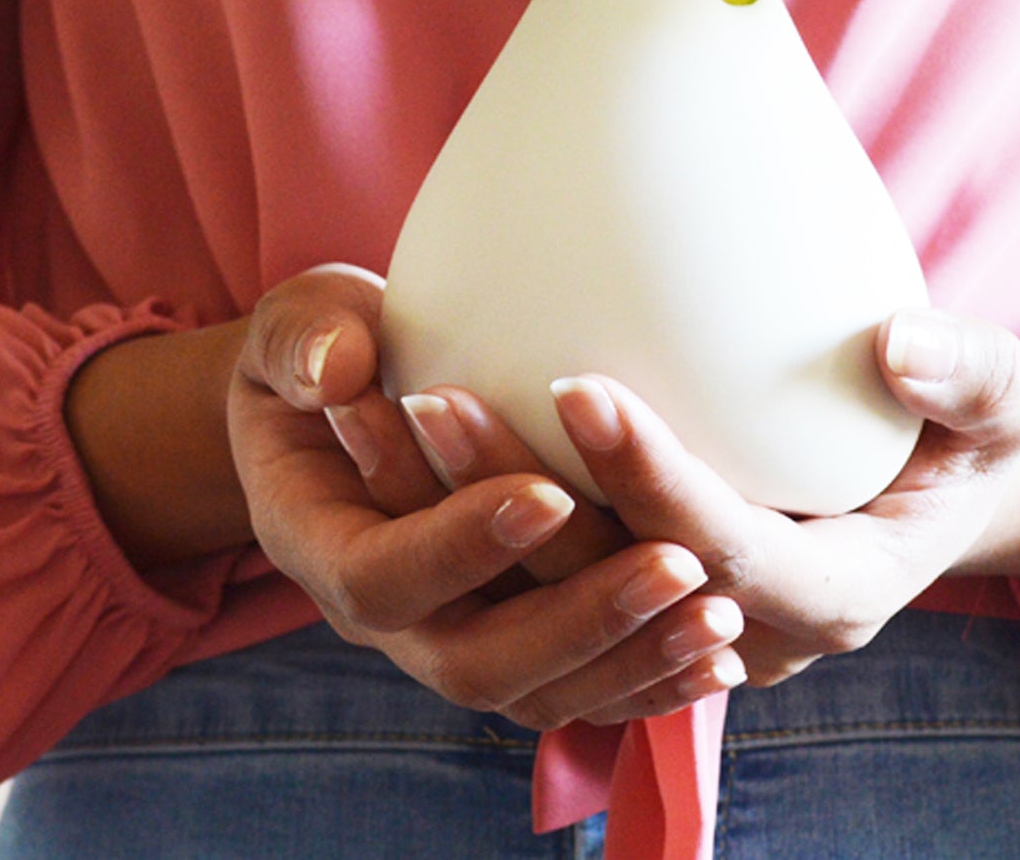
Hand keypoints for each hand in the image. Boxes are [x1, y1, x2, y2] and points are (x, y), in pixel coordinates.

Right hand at [227, 264, 747, 728]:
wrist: (341, 404)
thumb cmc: (327, 348)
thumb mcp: (299, 325)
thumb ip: (305, 338)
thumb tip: (338, 371)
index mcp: (319, 542)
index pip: (383, 577)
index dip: (462, 546)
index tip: (550, 493)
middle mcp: (386, 616)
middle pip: (475, 664)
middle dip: (579, 621)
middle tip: (677, 564)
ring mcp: (449, 638)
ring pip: (539, 694)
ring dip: (632, 661)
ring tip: (720, 616)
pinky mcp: (509, 640)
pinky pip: (577, 691)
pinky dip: (646, 680)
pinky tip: (719, 656)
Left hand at [402, 308, 1019, 688]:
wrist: (933, 489)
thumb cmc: (967, 437)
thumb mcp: (1010, 403)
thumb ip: (972, 376)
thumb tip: (898, 343)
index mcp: (832, 593)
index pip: (726, 551)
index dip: (653, 478)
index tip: (580, 385)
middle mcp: (744, 630)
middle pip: (610, 581)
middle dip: (518, 502)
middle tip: (432, 398)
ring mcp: (682, 616)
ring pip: (554, 584)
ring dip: (464, 508)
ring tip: (388, 409)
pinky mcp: (641, 584)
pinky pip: (544, 562)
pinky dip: (473, 506)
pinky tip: (407, 424)